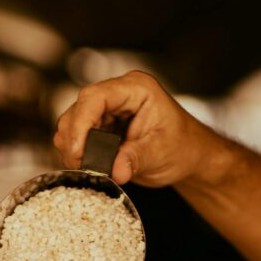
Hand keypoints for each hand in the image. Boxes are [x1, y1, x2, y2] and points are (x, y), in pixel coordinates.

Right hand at [54, 71, 225, 187]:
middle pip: (79, 109)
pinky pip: (78, 135)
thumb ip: (136, 159)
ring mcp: (108, 109)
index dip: (81, 123)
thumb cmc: (183, 147)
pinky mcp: (102, 125)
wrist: (188, 155)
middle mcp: (118, 94)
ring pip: (73, 122)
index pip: (95, 97)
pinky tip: (88, 164)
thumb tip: (115, 171)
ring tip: (86, 167)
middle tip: (81, 165)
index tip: (78, 150)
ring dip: (73, 146)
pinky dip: (77, 151)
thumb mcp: (161, 153)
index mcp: (136, 89)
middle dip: (74, 139)